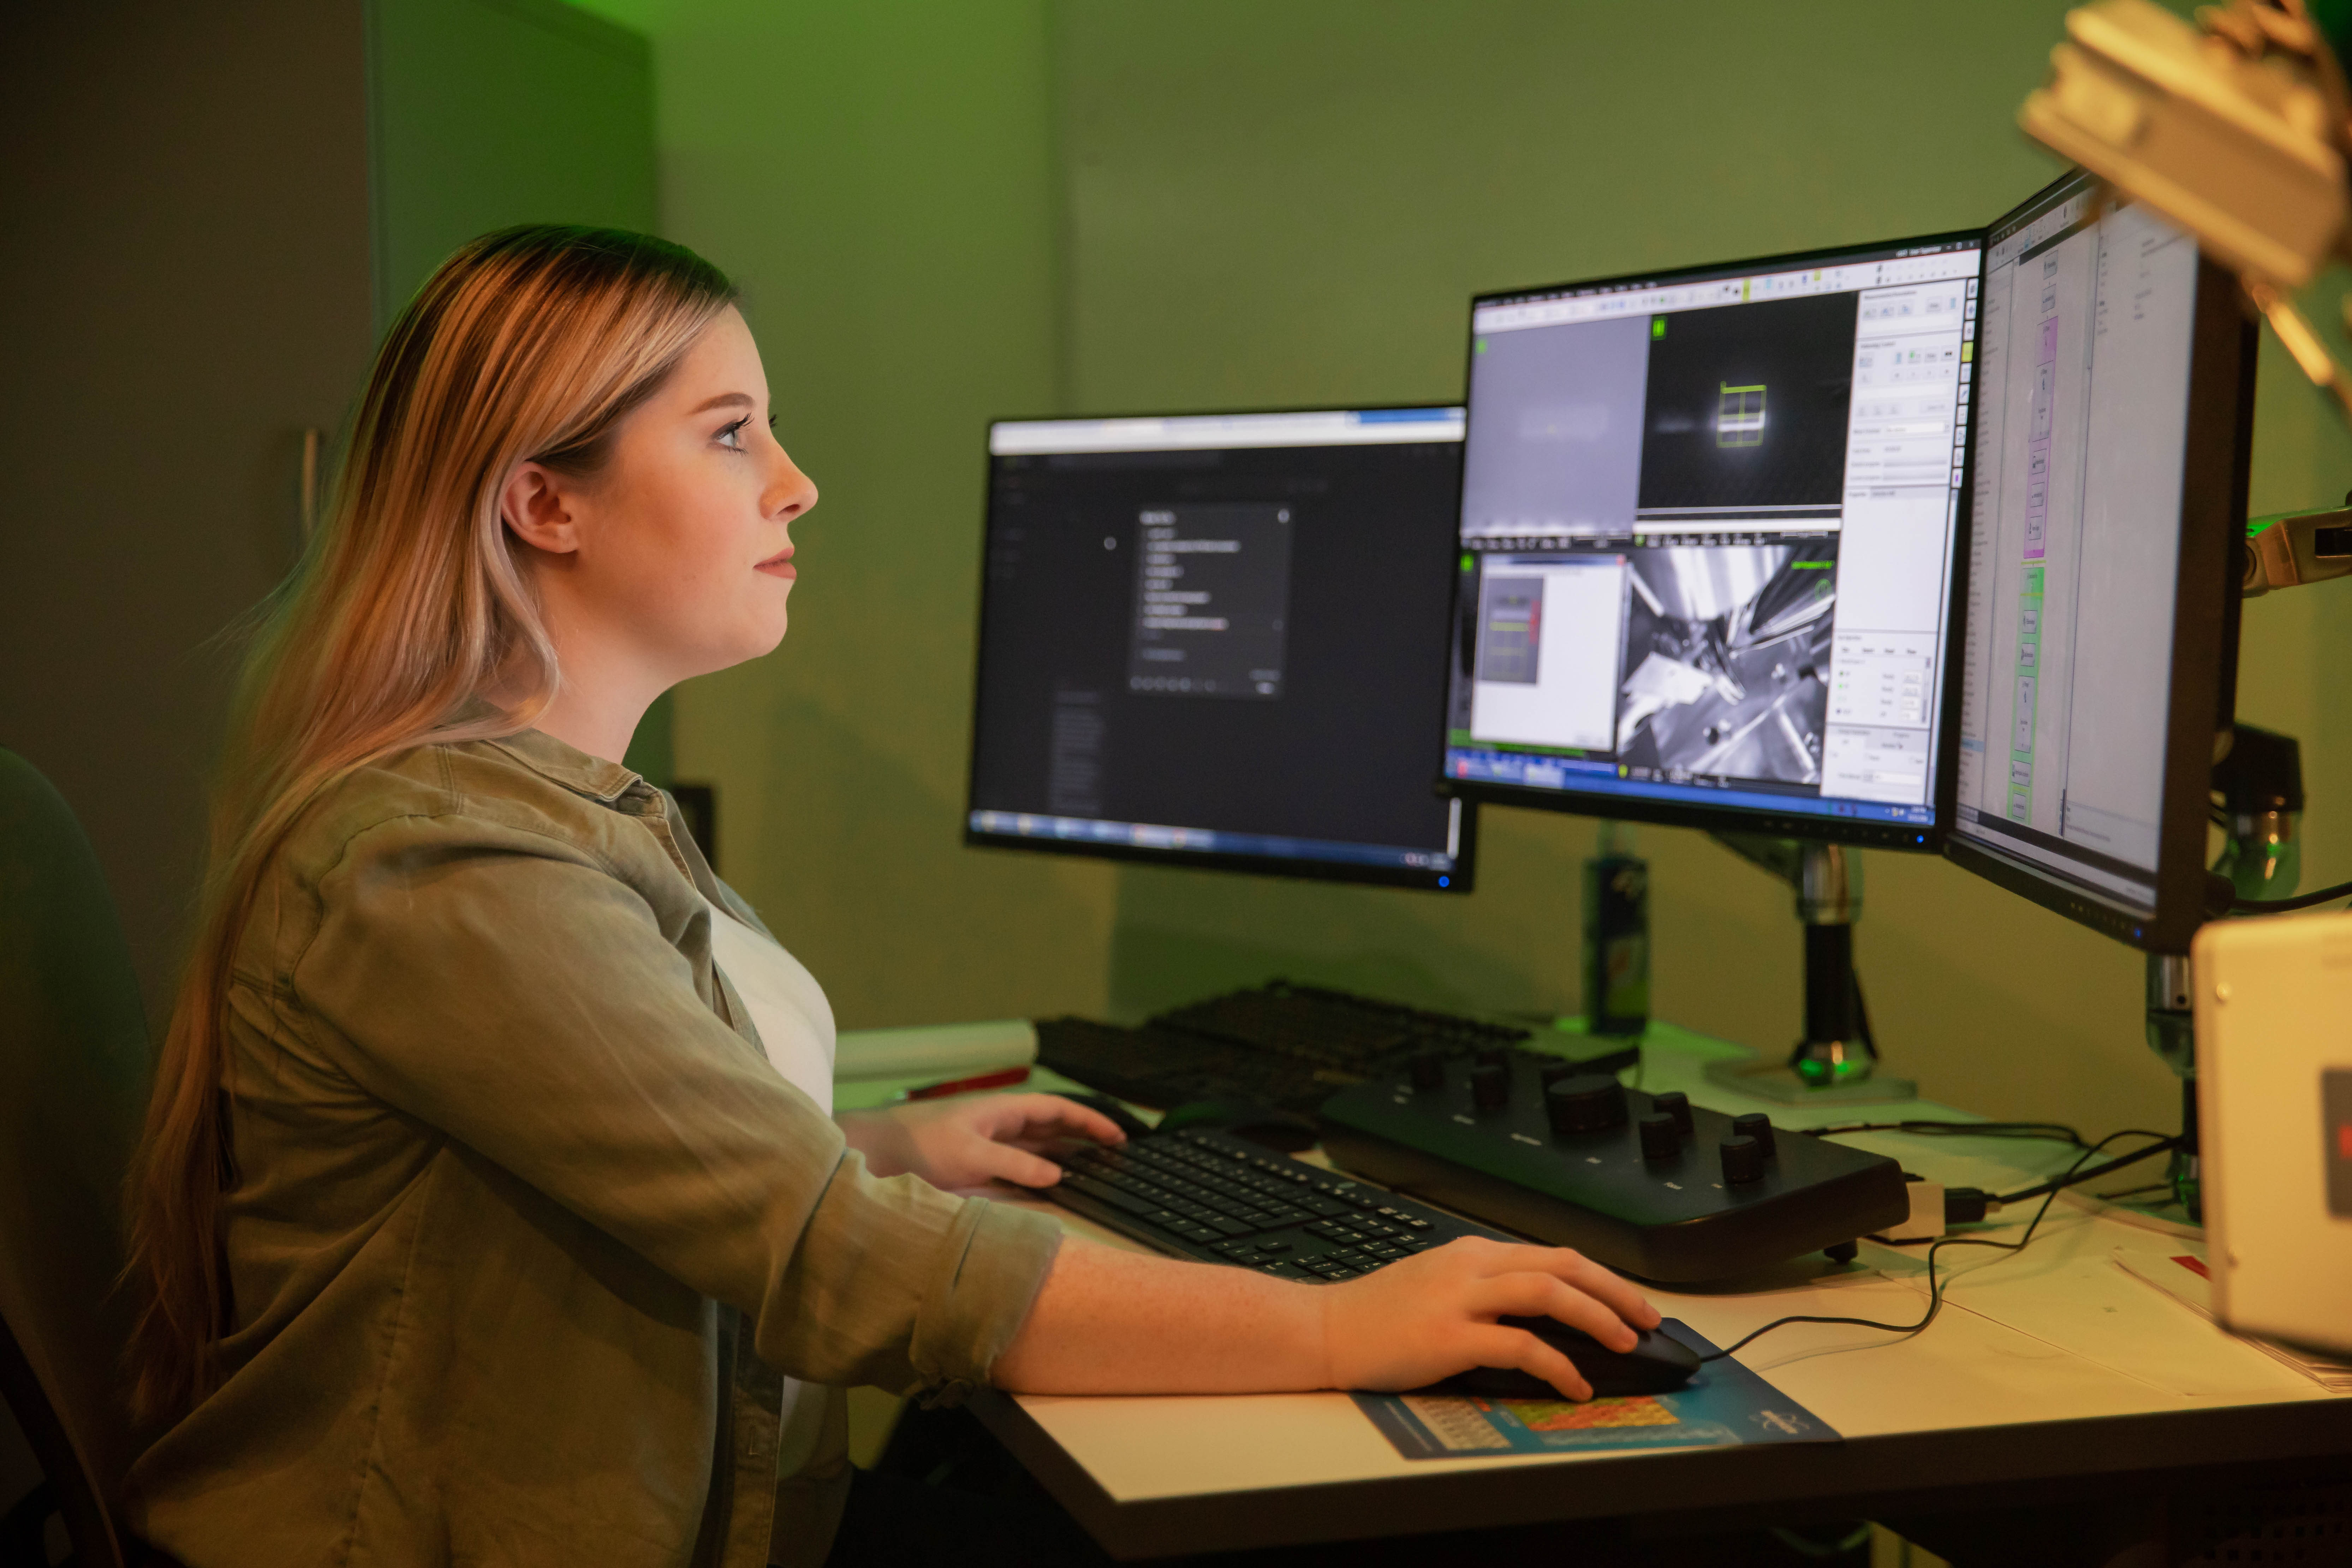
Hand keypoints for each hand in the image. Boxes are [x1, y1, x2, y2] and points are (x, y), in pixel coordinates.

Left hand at [840, 1093, 1125, 1189]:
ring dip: (1065, 1153)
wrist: (874, 1153)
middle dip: (1084, 1136)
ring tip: (1094, 1167)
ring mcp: (987, 1143)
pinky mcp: (976, 1164)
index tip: (1118, 1135)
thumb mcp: (972, 1155)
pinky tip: (1051, 1184)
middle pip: (1051, 1126)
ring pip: (1037, 1145)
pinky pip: (1018, 1163)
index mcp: (1001, 1110)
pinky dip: (1039, 1170)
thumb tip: (1056, 1175)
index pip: (1057, 1109)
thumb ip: (1016, 1164)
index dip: (1089, 1120)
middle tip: (1117, 1152)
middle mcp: (998, 1123)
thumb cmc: (918, 1146)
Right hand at [1321, 1237, 1661, 1400]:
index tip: (1630, 1300)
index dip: (1601, 1276)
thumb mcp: (1437, 1283)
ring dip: (1596, 1317)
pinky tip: (1574, 1383)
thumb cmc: (1378, 1314)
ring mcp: (1459, 1299)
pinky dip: (1557, 1364)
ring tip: (1624, 1343)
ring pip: (1548, 1294)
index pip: (1552, 1255)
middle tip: (1647, 1318)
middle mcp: (1471, 1267)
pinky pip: (1518, 1346)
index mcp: (1471, 1253)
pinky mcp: (1448, 1337)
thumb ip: (1485, 1288)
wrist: (1324, 1328)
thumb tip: (1540, 1309)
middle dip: (1614, 1291)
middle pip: (1561, 1265)